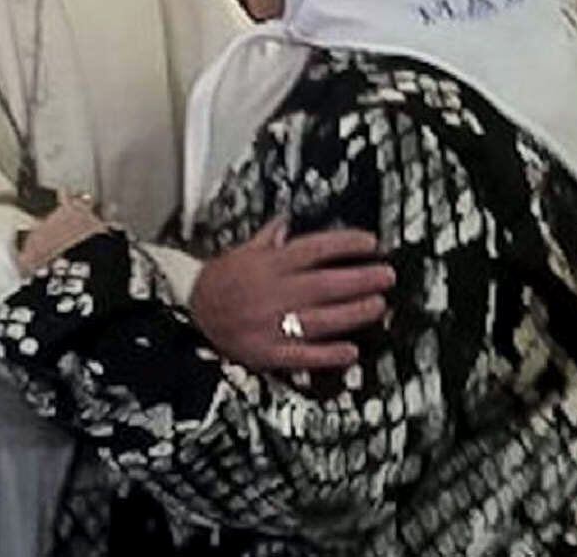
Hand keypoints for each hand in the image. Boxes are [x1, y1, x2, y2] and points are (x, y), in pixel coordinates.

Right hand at [189, 218, 393, 372]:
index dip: (346, 244)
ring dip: (353, 313)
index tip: (371, 243)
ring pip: (320, 319)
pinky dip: (327, 354)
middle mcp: (274, 291)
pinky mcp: (267, 352)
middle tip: (387, 276)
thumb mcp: (243, 251)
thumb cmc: (221, 280)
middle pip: (325, 284)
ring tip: (379, 306)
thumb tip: (287, 221)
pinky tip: (351, 352)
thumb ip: (269, 238)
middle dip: (360, 279)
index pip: (315, 249)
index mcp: (270, 264)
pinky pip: (301, 355)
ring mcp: (271, 323)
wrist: (190, 312)